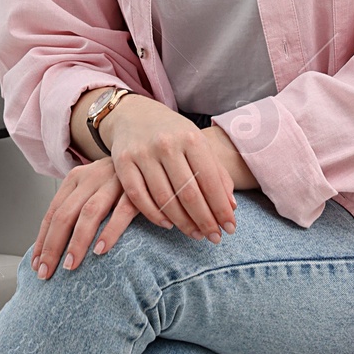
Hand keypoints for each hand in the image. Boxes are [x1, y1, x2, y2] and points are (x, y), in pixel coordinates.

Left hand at [30, 157, 140, 278]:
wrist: (151, 153)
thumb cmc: (119, 182)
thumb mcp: (94, 188)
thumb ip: (78, 208)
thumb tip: (55, 246)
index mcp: (76, 178)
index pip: (52, 212)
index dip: (42, 241)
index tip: (37, 265)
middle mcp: (92, 176)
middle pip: (65, 214)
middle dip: (53, 246)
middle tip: (47, 273)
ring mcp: (114, 181)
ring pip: (89, 213)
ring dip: (77, 242)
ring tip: (70, 266)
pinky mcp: (136, 188)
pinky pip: (121, 212)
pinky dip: (110, 232)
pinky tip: (101, 250)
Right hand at [102, 96, 238, 245]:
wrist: (135, 115)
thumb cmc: (175, 135)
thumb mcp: (199, 145)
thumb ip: (216, 174)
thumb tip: (231, 207)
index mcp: (191, 138)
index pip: (210, 180)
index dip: (221, 208)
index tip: (230, 228)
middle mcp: (166, 144)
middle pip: (188, 193)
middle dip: (204, 220)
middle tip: (215, 238)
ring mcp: (142, 153)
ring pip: (164, 198)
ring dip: (182, 222)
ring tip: (195, 234)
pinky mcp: (122, 162)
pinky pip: (138, 197)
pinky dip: (154, 215)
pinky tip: (168, 224)